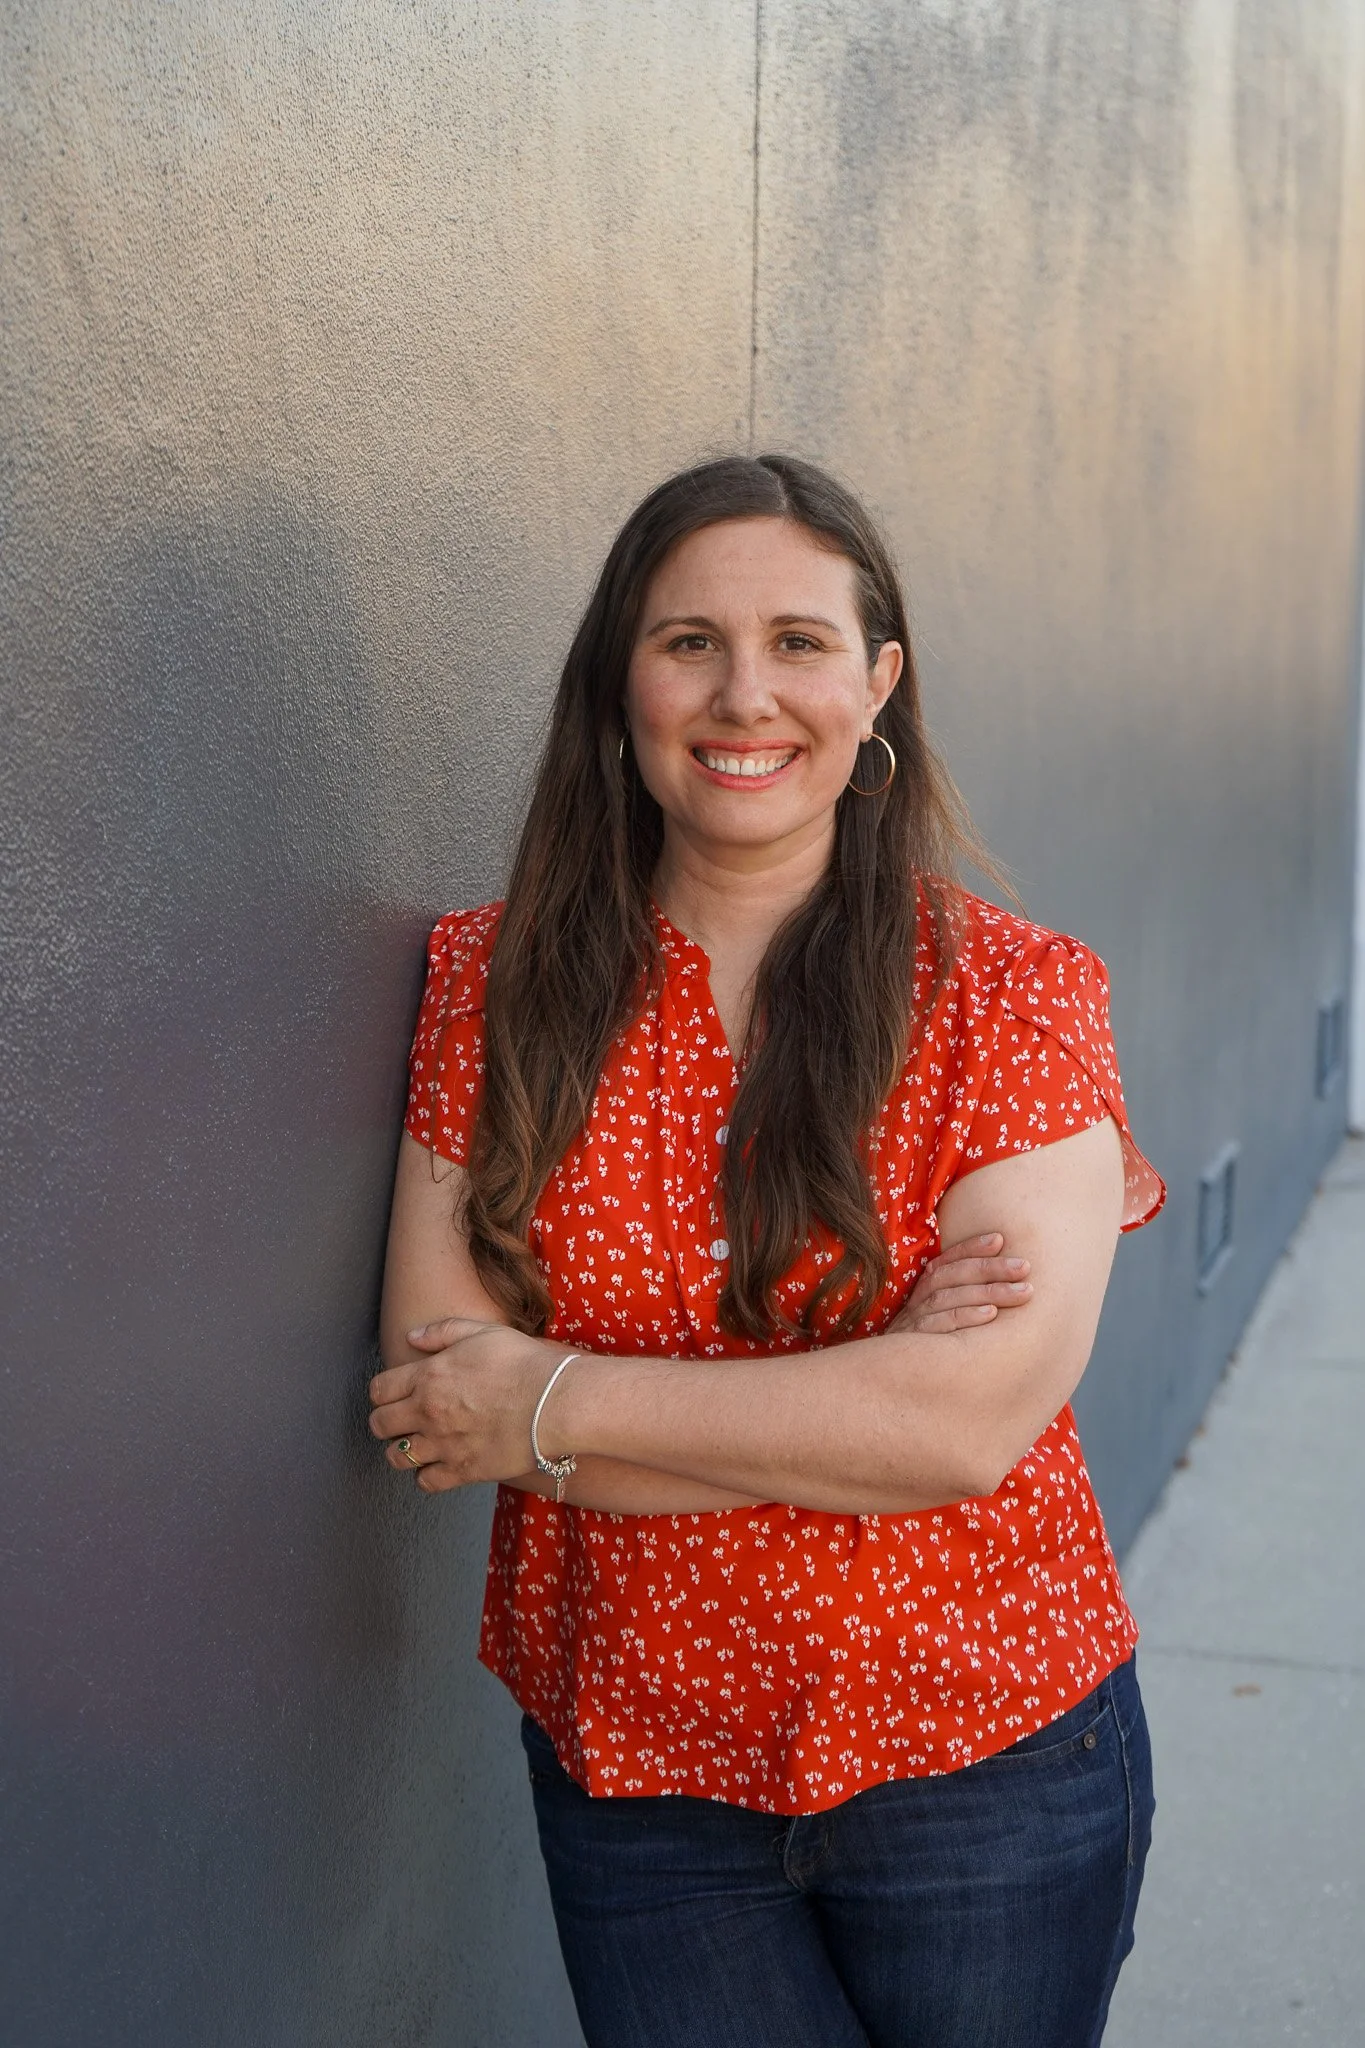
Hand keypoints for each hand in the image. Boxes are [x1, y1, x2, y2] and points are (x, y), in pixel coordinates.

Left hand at [369, 1316, 566, 1493]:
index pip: (378, 1390)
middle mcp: (428, 1412)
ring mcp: (443, 1444)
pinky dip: (427, 1475)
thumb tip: (411, 1336)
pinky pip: (426, 1482)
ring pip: (396, 1458)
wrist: (554, 1401)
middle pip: (380, 1425)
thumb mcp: (482, 1331)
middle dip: (385, 1421)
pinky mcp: (463, 1470)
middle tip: (399, 1420)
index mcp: (428, 1377)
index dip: (382, 1392)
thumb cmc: (522, 1363)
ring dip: (401, 1451)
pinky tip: (439, 1464)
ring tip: (417, 1444)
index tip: (393, 1394)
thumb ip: (442, 1332)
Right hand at [891, 1232, 1031, 1333]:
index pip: (948, 1261)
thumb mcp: (936, 1320)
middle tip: (1025, 1267)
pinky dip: (966, 1316)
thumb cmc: (924, 1347)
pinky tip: (991, 1314)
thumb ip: (960, 1300)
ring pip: (951, 1297)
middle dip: (992, 1268)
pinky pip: (941, 1325)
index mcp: (924, 1289)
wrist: (884, 1378)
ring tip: (1022, 1291)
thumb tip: (1002, 1287)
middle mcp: (919, 1300)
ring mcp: (914, 1319)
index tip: (1000, 1239)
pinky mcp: (914, 1341)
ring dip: (989, 1292)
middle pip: (954, 1275)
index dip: (972, 1248)